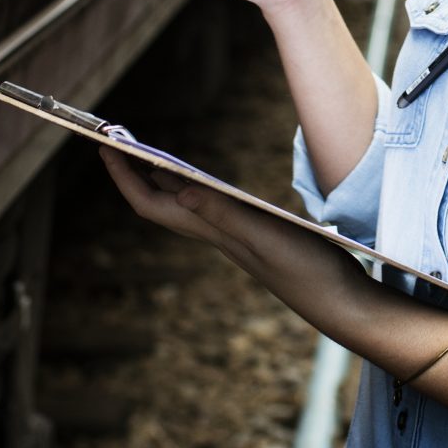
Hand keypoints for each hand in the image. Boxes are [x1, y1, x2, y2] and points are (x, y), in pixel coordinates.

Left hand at [97, 145, 364, 321]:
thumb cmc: (308, 273)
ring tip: (149, 155)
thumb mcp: (265, 236)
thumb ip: (225, 214)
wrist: (343, 305)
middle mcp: (218, 235)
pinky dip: (199, 188)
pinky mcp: (257, 237)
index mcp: (214, 233)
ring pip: (186, 205)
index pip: (153, 205)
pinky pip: (212, 208)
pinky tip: (206, 182)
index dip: (125, 178)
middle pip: (162, 203)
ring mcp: (236, 237)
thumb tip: (178, 189)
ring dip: (164, 179)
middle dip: (136, 173)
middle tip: (117, 141)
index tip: (105, 146)